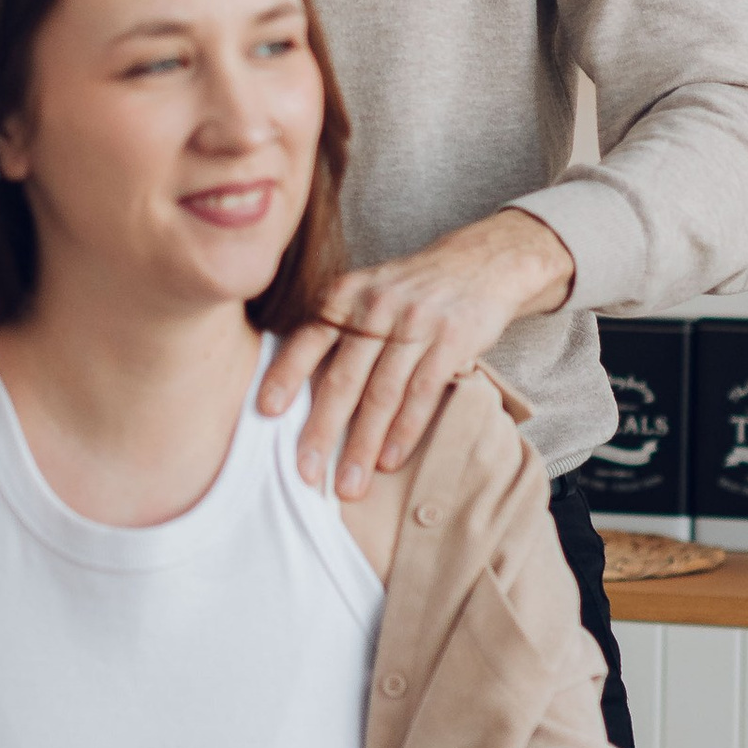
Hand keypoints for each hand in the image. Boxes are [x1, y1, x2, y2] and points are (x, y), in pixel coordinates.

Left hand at [261, 207, 575, 501]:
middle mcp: (376, 307)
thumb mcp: (366, 292)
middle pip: (343, 378)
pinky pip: (422, 393)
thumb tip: (295, 387)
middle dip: (321, 431)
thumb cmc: (411, 289)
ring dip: (362, 445)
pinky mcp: (451, 341)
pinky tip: (388, 460)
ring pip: (382, 394)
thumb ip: (335, 329)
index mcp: (346, 295)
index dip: (285, 376)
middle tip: (305, 474)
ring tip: (348, 485)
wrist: (481, 263)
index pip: (308, 340)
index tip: (266, 412)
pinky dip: (404, 431)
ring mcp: (415, 324)